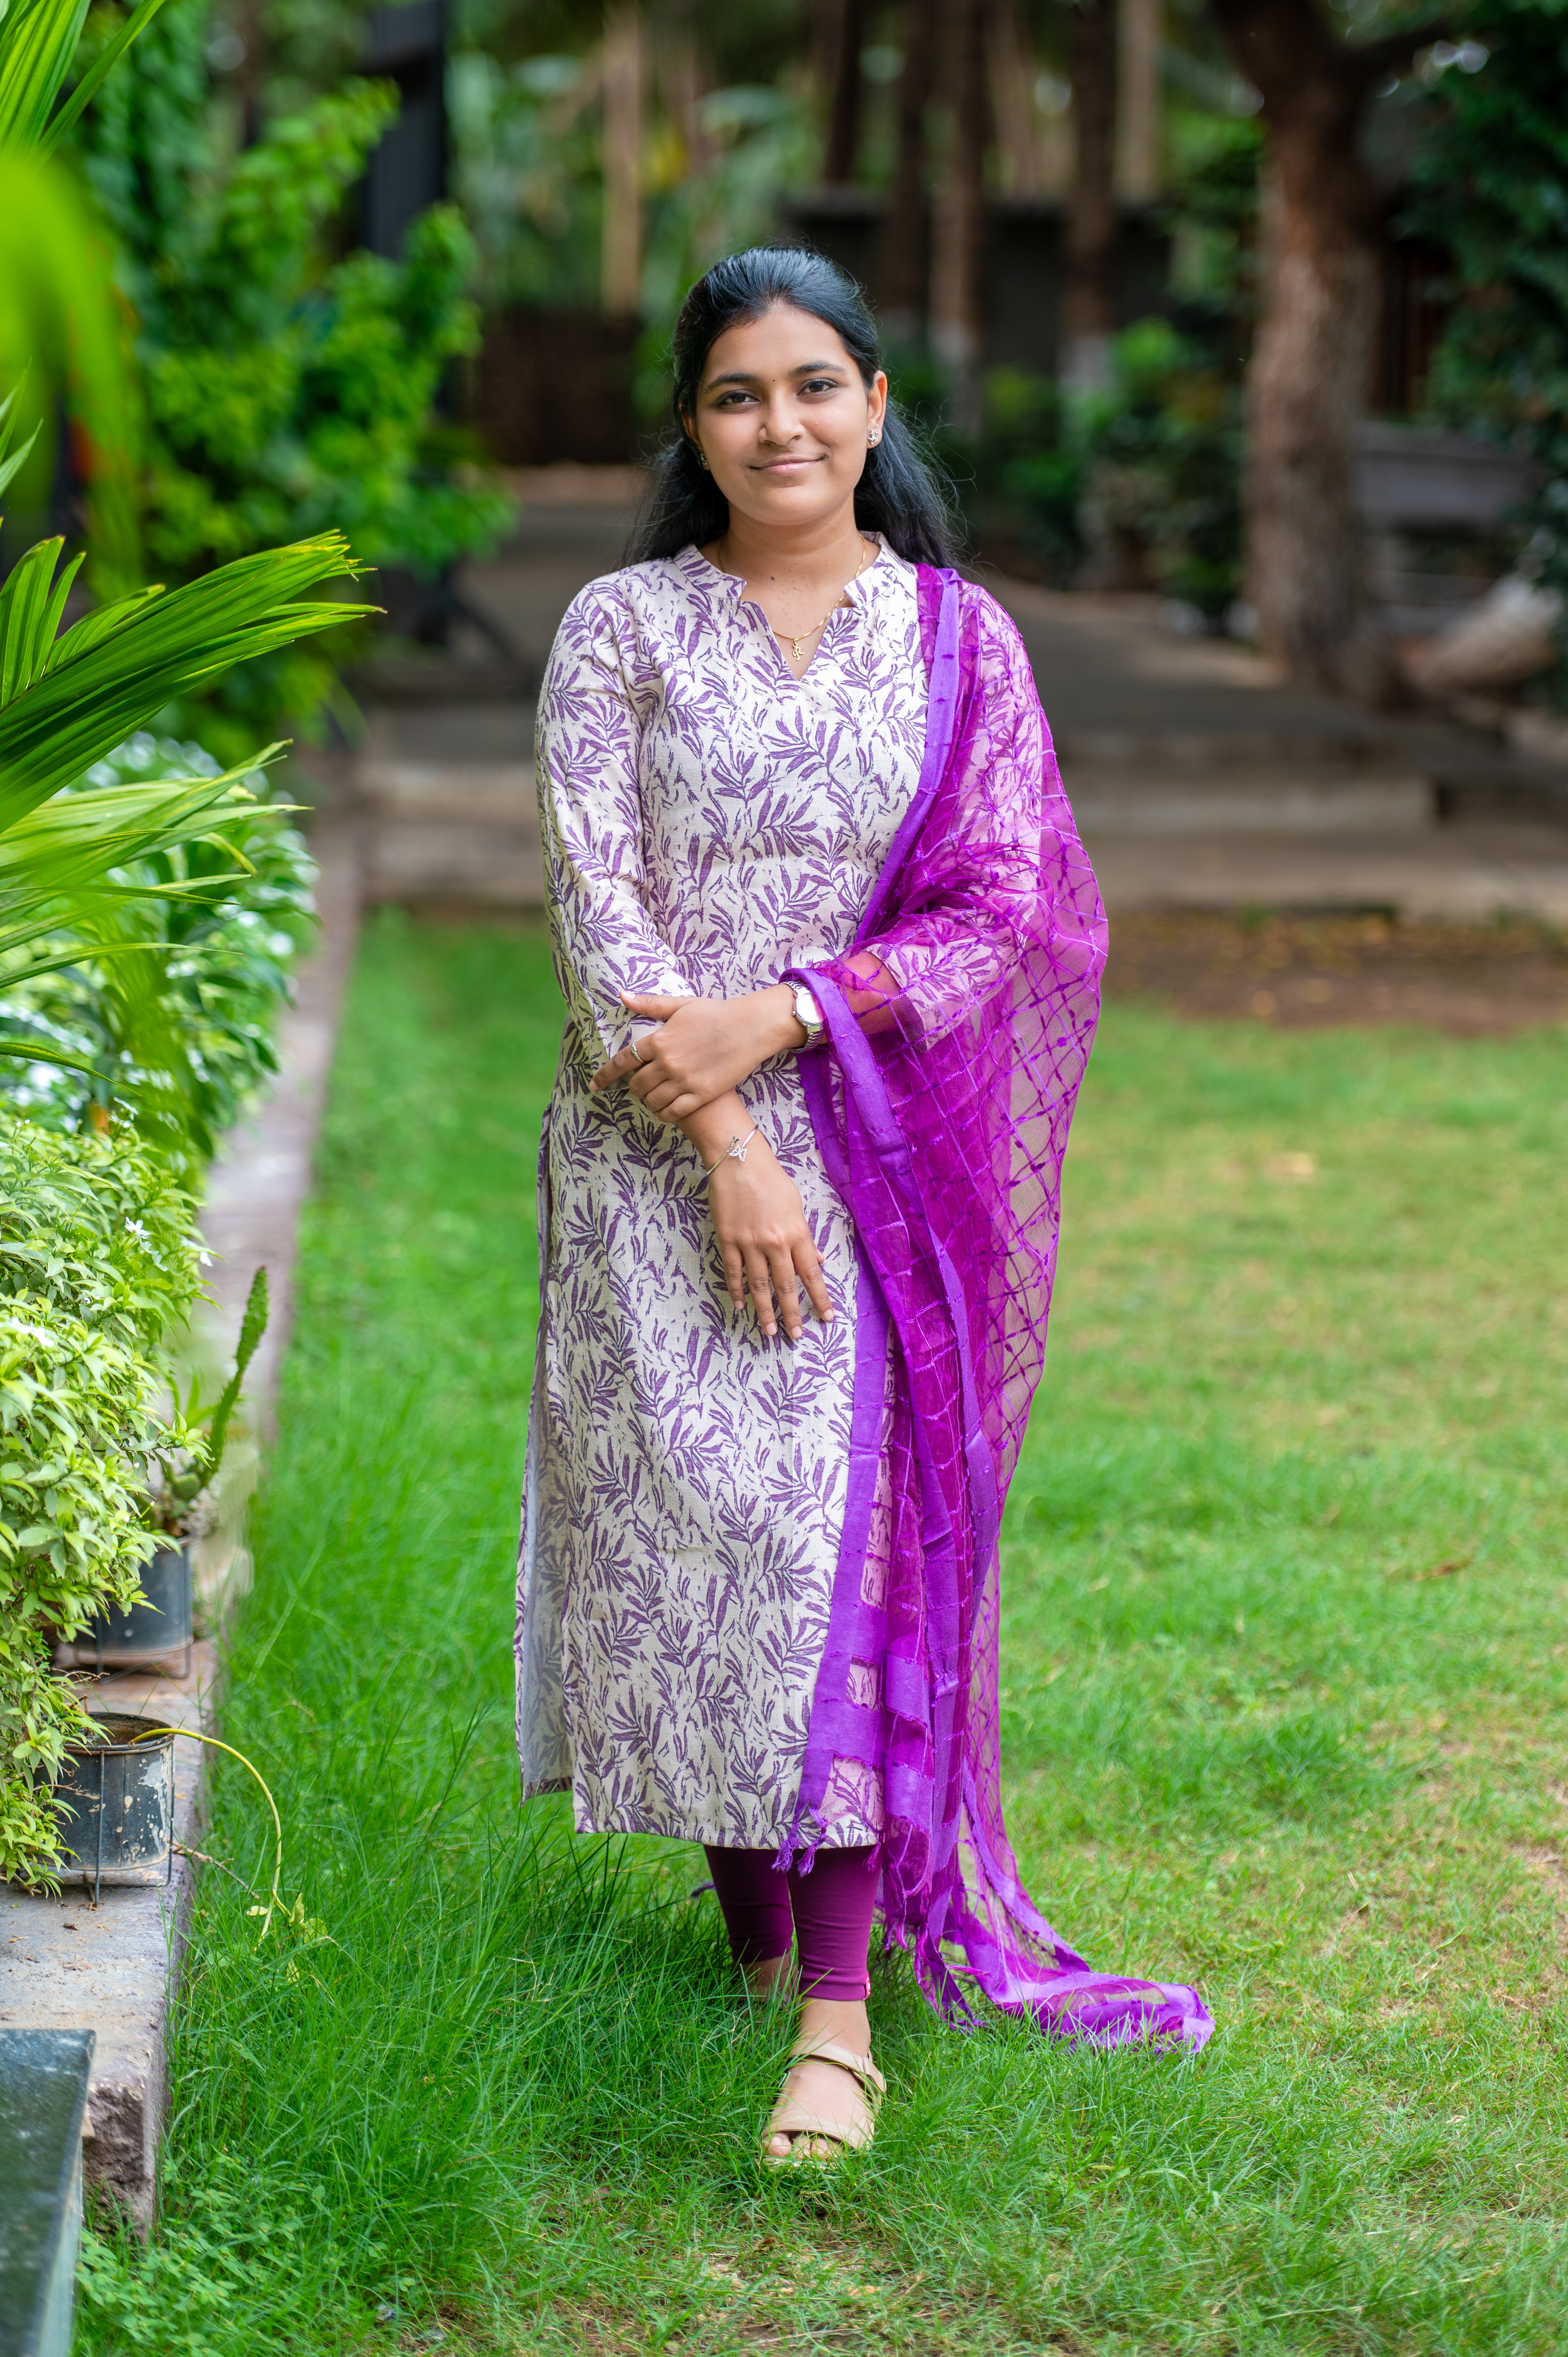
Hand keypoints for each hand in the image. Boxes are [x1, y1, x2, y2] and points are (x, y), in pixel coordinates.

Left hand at [589, 986, 804, 1123]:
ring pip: (652, 1101)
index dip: (605, 1075)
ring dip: (649, 1100)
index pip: (623, 1061)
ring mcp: (684, 1081)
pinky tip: (665, 1109)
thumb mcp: (681, 1005)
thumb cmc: (716, 1013)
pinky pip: (672, 1112)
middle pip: (636, 1085)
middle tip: (641, 1085)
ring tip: (655, 1095)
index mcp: (659, 1040)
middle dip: (634, 1087)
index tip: (595, 1084)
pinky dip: (663, 1113)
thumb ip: (650, 1004)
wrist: (751, 1028)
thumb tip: (622, 996)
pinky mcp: (700, 1095)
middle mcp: (667, 1063)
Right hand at [693, 1108, 832, 1341]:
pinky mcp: (728, 1240)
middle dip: (792, 1313)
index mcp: (796, 1233)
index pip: (811, 1274)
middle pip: (786, 1286)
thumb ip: (804, 1237)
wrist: (738, 1161)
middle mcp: (775, 1243)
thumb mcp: (796, 1205)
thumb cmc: (771, 1179)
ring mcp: (749, 1243)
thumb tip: (815, 1260)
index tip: (826, 1318)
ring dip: (764, 1310)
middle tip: (796, 1335)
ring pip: (758, 1285)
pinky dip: (736, 1291)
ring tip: (768, 1331)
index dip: (820, 1298)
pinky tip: (740, 1305)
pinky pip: (733, 1272)